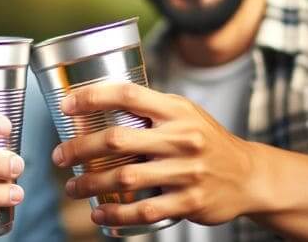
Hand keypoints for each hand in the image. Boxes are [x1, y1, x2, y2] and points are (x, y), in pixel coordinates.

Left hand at [51, 83, 262, 226]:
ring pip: (125, 178)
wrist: (248, 175)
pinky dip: (116, 213)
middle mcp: (181, 138)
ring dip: (90, 184)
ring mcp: (186, 172)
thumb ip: (150, 108)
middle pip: (118, 140)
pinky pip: (144, 209)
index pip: (128, 94)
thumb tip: (102, 102)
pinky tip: (100, 212)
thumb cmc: (207, 140)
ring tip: (72, 187)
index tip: (67, 105)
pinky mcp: (189, 202)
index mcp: (177, 111)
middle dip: (80, 148)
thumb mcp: (185, 113)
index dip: (92, 97)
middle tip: (60, 156)